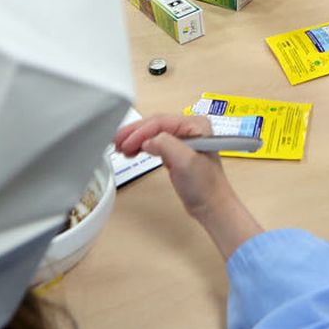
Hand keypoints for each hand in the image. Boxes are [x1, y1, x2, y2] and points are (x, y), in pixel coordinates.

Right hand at [114, 113, 262, 258]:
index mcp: (196, 124)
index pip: (161, 121)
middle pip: (155, 124)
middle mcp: (190, 128)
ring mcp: (183, 140)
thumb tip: (147, 140)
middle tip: (116, 142)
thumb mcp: (185, 161)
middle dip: (134, 133)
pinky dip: (141, 145)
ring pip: (153, 133)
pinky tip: (132, 150)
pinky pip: (155, 143)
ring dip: (135, 138)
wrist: (211, 206)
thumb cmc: (205, 186)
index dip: (141, 131)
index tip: (126, 143)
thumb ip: (166, 145)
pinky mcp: (176, 151)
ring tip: (120, 147)